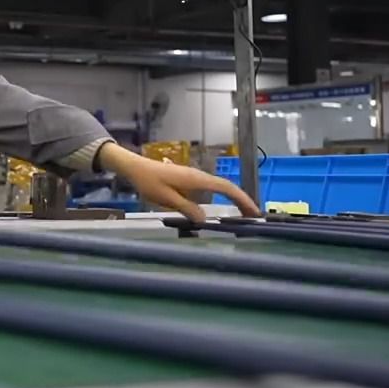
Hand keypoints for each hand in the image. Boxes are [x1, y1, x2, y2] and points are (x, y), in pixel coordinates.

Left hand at [99, 143, 260, 222]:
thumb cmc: (149, 182)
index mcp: (196, 179)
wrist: (134, 167)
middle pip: (227, 187)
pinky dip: (221, 197)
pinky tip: (221, 208)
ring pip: (219, 188)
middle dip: (242, 201)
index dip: (242, 199)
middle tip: (253, 217)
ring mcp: (194, 177)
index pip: (226, 188)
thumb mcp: (166, 198)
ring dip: (233, 199)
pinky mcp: (188, 180)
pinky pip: (210, 189)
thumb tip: (204, 220)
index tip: (253, 212)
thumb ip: (186, 208)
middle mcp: (199, 176)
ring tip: (242, 215)